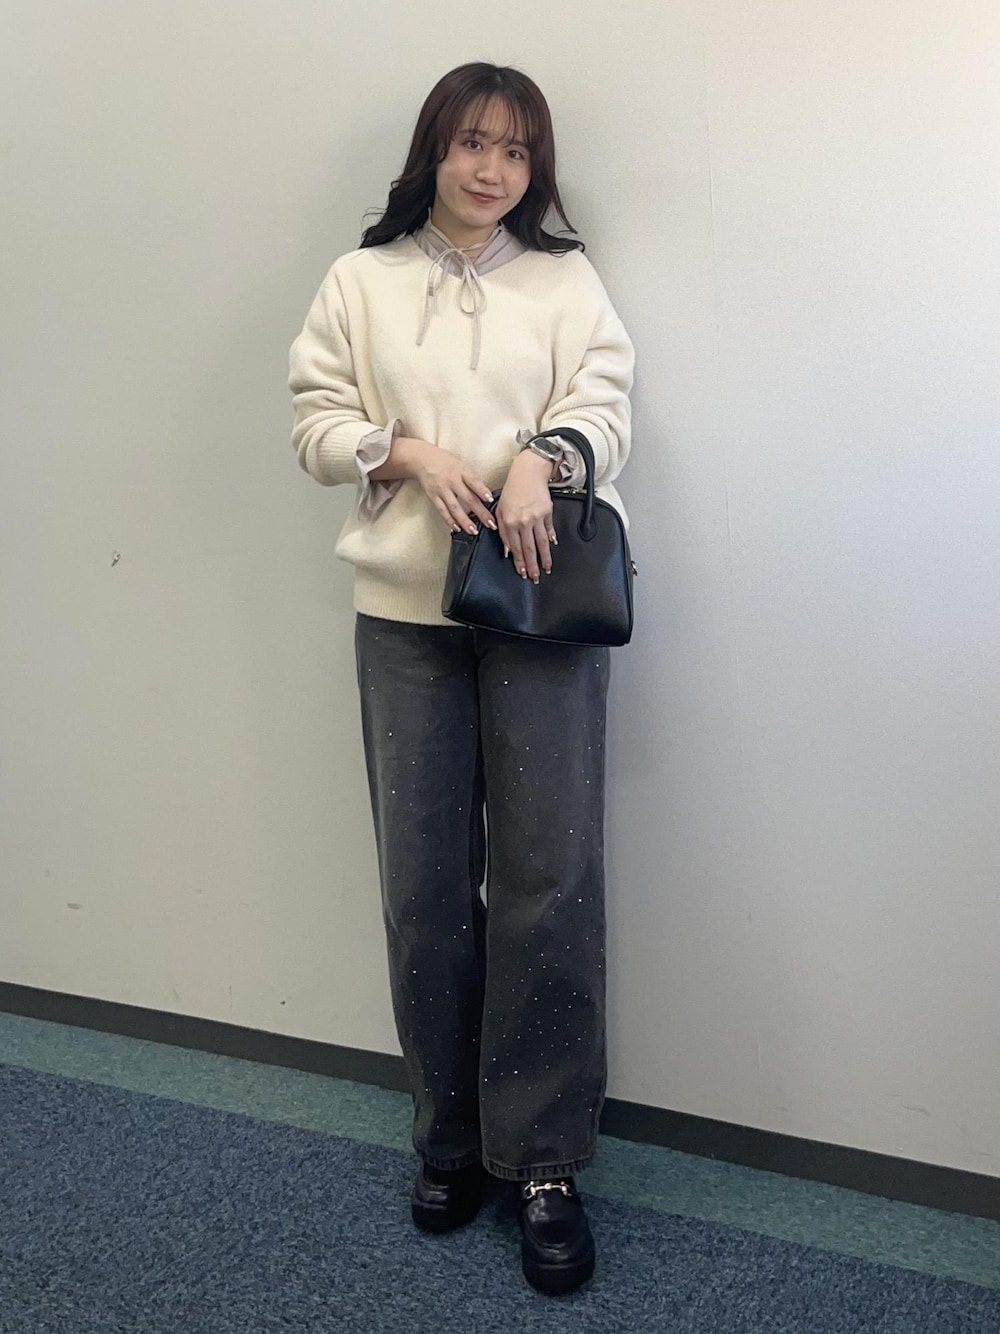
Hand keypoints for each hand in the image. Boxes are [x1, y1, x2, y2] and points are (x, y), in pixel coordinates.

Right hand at [371, 437, 495, 533]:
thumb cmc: (445, 461)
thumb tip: (484, 494)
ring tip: (474, 531)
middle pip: (468, 498)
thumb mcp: (460, 464)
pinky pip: (442, 511)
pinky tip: (457, 528)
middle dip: (480, 512)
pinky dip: (449, 520)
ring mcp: (442, 490)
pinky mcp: (433, 496)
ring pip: (455, 508)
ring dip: (465, 521)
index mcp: (461, 470)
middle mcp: (452, 480)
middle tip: (490, 524)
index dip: (482, 491)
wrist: (422, 458)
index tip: (491, 500)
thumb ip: (471, 478)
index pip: (474, 481)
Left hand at [495, 449, 557, 582]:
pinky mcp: (547, 512)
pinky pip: (548, 529)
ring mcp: (537, 517)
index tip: (522, 572)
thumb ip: (503, 532)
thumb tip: (507, 551)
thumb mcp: (500, 510)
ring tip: (547, 568)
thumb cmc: (512, 490)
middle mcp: (523, 521)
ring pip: (541, 542)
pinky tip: (552, 547)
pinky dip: (550, 538)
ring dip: (544, 557)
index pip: (515, 547)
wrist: (528, 473)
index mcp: (509, 522)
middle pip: (529, 548)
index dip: (519, 562)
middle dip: (532, 565)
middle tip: (536, 578)